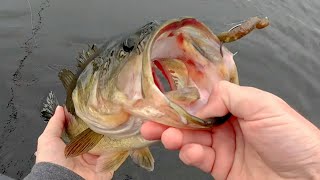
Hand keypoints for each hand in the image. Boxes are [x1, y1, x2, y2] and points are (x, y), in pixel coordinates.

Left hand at [35, 106, 112, 179]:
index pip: (84, 134)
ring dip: (111, 138)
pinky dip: (117, 150)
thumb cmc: (51, 161)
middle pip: (98, 140)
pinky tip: (118, 138)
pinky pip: (114, 158)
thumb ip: (55, 123)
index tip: (93, 114)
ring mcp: (96, 163)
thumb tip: (60, 108)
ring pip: (108, 147)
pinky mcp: (105, 169)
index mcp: (73, 149)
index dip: (88, 125)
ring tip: (115, 126)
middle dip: (102, 130)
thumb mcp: (48, 139)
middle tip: (107, 119)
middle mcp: (86, 156)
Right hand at [141, 81, 319, 179]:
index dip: (184, 101)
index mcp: (237, 106)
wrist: (308, 177)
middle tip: (151, 122)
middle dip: (170, 121)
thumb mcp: (263, 104)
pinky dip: (190, 154)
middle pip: (192, 121)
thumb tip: (200, 103)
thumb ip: (229, 96)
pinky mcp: (221, 168)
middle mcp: (227, 125)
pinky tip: (189, 151)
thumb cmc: (292, 137)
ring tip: (165, 136)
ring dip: (175, 137)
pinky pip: (199, 159)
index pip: (204, 101)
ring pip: (191, 140)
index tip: (164, 101)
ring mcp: (223, 147)